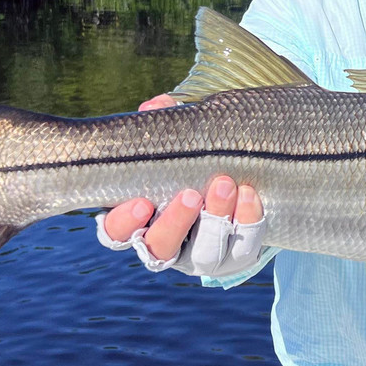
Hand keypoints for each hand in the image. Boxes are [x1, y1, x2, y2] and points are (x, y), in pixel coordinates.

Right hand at [97, 95, 266, 275]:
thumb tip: (155, 106)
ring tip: (225, 184)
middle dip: (177, 221)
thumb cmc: (192, 163)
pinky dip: (246, 219)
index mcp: (138, 221)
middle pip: (161, 247)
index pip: (116, 233)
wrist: (237, 181)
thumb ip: (162, 125)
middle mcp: (166, 244)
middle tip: (191, 194)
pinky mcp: (236, 258)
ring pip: (204, 253)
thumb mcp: (176, 143)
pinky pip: (242, 248)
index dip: (124, 222)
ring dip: (215, 218)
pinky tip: (249, 194)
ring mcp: (201, 256)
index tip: (141, 202)